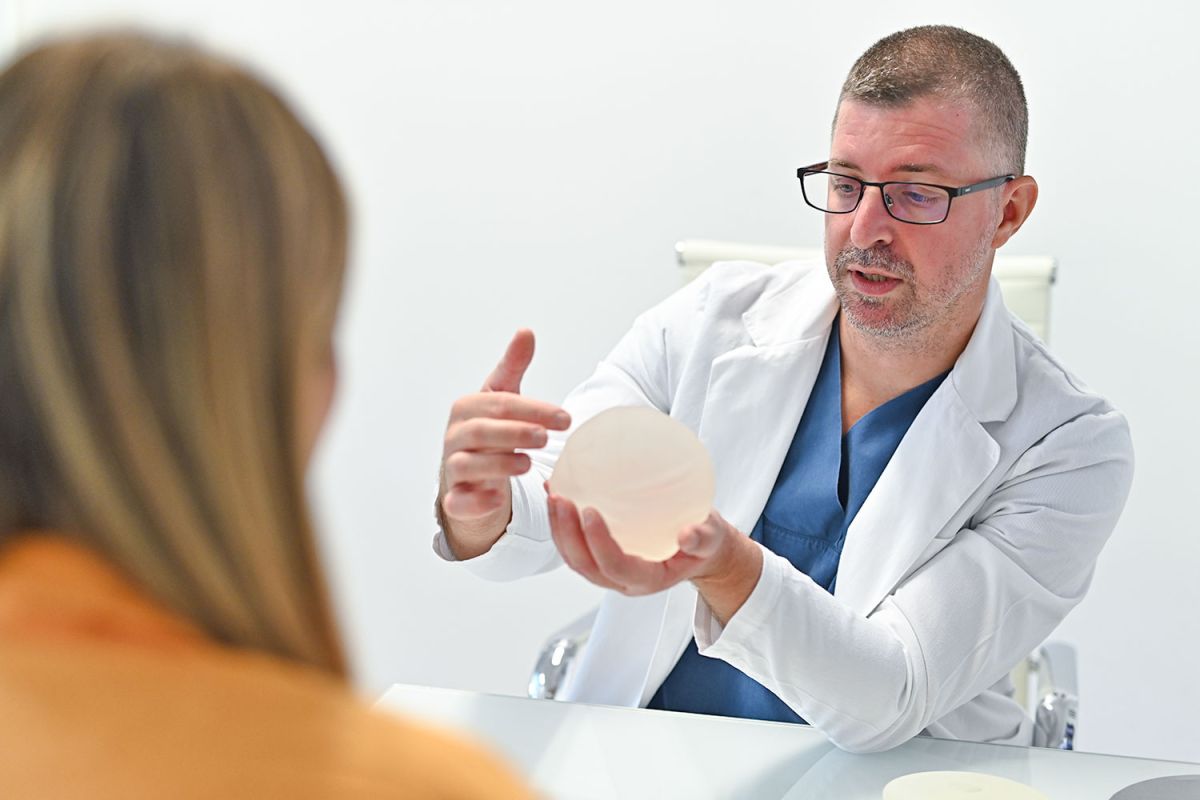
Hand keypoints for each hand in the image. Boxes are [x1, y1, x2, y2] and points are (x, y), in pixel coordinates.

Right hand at [439, 330, 570, 557]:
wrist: (468, 477)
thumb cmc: (488, 433)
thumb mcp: (500, 398)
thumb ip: (512, 367)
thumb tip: (526, 331)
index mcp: (467, 409)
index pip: (499, 404)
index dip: (533, 409)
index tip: (566, 418)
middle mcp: (455, 436)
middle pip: (481, 432)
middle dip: (514, 432)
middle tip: (546, 437)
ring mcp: (452, 468)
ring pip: (467, 465)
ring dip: (497, 464)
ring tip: (528, 464)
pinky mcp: (455, 499)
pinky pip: (458, 501)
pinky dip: (475, 501)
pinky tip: (498, 499)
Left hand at [546, 492, 761, 621]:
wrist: (697, 547)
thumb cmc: (703, 541)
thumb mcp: (711, 538)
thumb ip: (702, 539)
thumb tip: (688, 534)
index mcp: (648, 579)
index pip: (615, 565)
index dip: (598, 542)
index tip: (590, 511)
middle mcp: (622, 580)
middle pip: (585, 564)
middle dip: (566, 535)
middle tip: (560, 498)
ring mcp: (607, 571)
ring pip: (574, 557)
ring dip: (557, 529)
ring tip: (551, 493)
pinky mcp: (599, 557)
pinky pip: (574, 543)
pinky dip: (561, 521)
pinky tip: (556, 490)